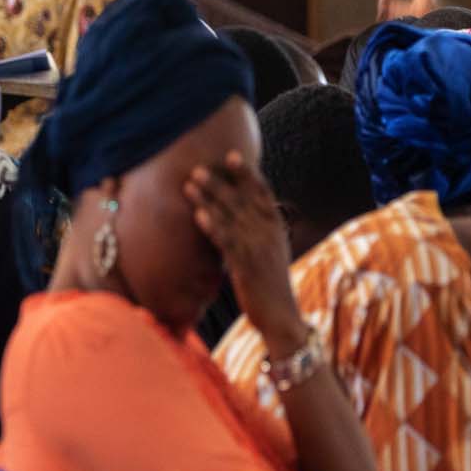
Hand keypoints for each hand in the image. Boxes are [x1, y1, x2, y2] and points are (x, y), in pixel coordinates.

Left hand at [183, 151, 301, 350]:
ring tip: (189, 184)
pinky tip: (199, 215)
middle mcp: (268, 232)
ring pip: (230, 216)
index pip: (262, 191)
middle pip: (241, 199)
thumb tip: (240, 211)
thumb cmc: (270, 282)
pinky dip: (213, 225)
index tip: (232, 155)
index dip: (246, 172)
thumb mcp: (271, 250)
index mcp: (276, 226)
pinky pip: (227, 241)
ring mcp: (257, 247)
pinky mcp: (246, 265)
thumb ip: (258, 229)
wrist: (281, 315)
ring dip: (208, 198)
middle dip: (219, 182)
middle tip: (197, 168)